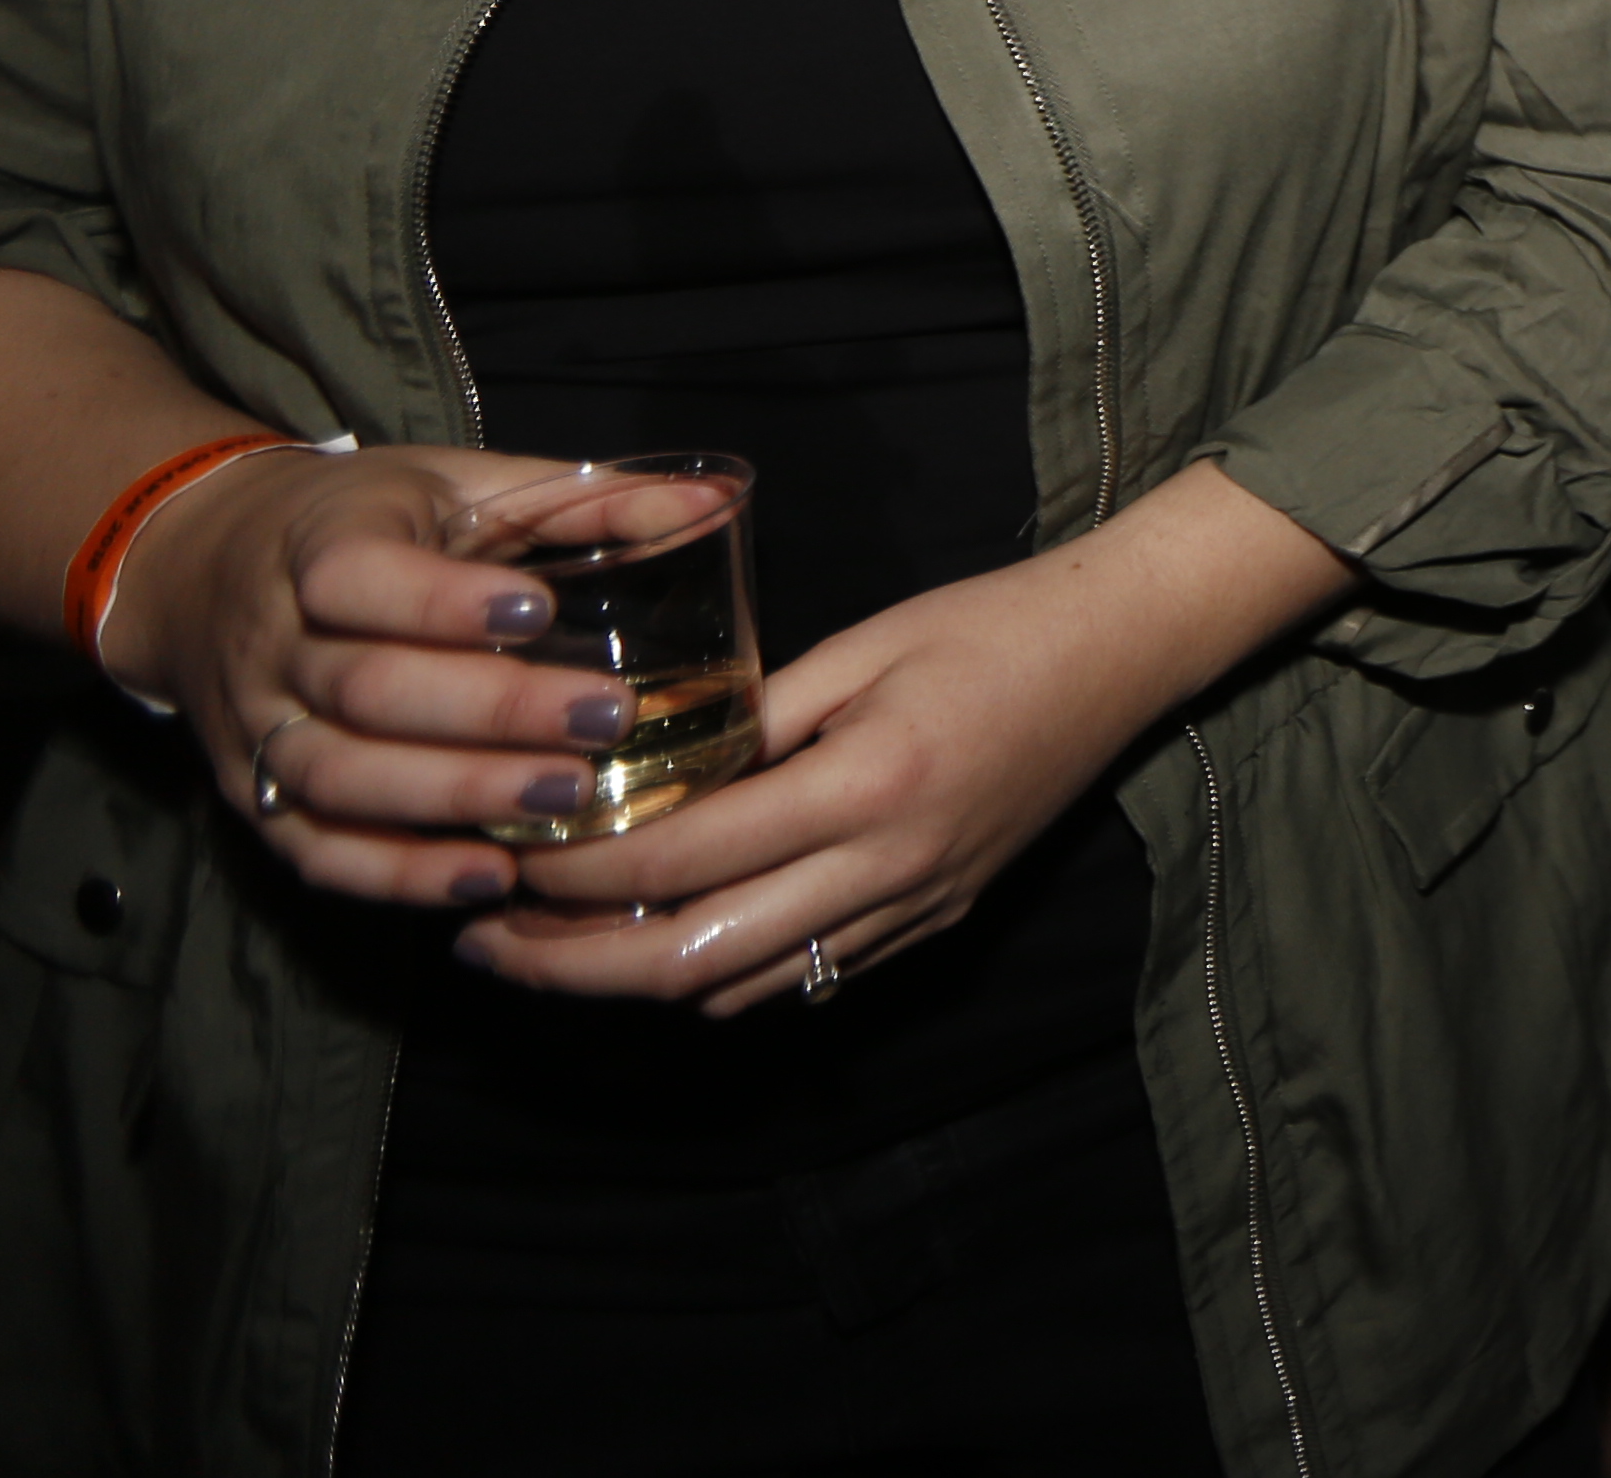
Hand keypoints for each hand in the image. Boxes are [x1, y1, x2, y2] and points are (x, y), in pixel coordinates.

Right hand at [111, 440, 621, 915]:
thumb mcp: (456, 484)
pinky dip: (394, 875)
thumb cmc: (366, 523)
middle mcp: (273, 643)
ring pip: (339, 776)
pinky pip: (313, 850)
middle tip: (604, 722)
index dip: (441, 601)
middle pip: (367, 689)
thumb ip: (578, 497)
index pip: (357, 578)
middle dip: (489, 714)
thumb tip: (716, 496)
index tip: (539, 611)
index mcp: (318, 546)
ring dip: (454, 798)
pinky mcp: (252, 797)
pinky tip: (485, 879)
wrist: (203, 570)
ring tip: (566, 801)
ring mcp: (254, 727)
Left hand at [457, 461, 1342, 1015]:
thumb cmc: (994, 624)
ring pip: (740, 987)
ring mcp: (914, 907)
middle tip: (484, 942)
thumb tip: (641, 765)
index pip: (685, 854)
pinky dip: (712, 974)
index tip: (501, 854)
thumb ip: (752, 716)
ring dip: (632, 980)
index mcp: (869, 783)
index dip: (576, 870)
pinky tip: (659, 941)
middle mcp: (890, 868)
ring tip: (547, 948)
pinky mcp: (932, 921)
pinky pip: (799, 976)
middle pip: (694, 959)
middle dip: (572, 963)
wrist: (1125, 652)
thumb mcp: (864, 645)